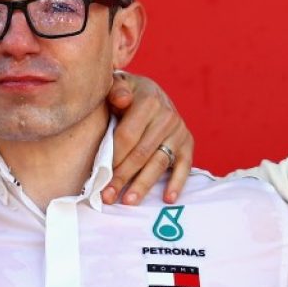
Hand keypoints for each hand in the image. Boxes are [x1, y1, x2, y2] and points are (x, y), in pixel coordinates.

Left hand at [101, 72, 192, 205]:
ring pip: (158, 163)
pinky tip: (167, 199)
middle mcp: (167, 116)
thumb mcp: (119, 84)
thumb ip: (116, 89)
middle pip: (141, 153)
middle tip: (107, 197)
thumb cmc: (126, 94)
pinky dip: (177, 183)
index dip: (112, 158)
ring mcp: (179, 132)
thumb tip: (121, 99)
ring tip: (128, 202)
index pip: (127, 136)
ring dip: (143, 185)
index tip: (99, 177)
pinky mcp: (187, 144)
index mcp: (148, 101)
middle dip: (122, 177)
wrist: (149, 92)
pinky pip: (185, 167)